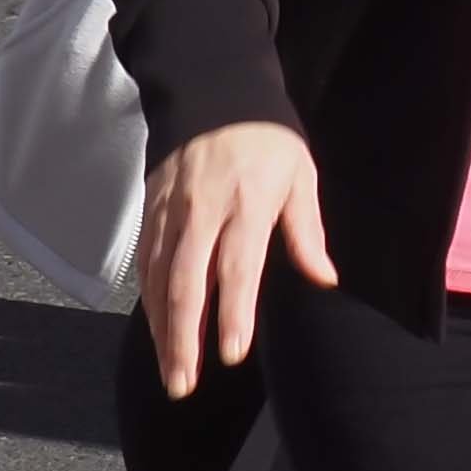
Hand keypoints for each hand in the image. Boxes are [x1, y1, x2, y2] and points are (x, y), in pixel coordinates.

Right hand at [140, 121, 335, 398]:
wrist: (212, 86)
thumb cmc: (267, 136)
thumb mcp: (299, 173)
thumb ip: (306, 229)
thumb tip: (325, 279)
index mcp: (246, 202)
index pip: (237, 268)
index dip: (233, 313)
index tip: (233, 354)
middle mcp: (201, 211)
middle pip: (186, 284)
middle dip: (184, 339)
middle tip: (184, 384)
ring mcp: (170, 211)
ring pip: (159, 279)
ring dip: (162, 330)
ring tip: (171, 372)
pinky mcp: (150, 209)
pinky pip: (145, 262)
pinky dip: (148, 300)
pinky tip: (156, 330)